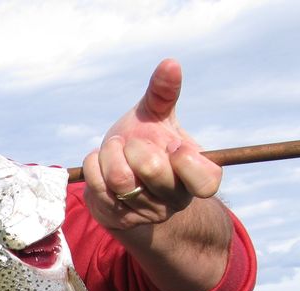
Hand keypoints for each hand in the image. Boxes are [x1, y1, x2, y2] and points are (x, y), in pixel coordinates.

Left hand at [81, 58, 221, 231]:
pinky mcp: (118, 219)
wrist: (118, 170)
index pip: (205, 181)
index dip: (185, 161)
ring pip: (120, 179)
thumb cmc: (144, 139)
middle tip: (131, 142)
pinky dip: (94, 166)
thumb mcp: (157, 115)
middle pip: (152, 170)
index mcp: (197, 176)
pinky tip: (101, 164)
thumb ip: (164, 92)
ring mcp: (146, 213)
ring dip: (110, 153)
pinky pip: (97, 187)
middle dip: (134, 145)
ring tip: (115, 149)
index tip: (172, 145)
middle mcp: (175, 199)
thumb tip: (170, 63)